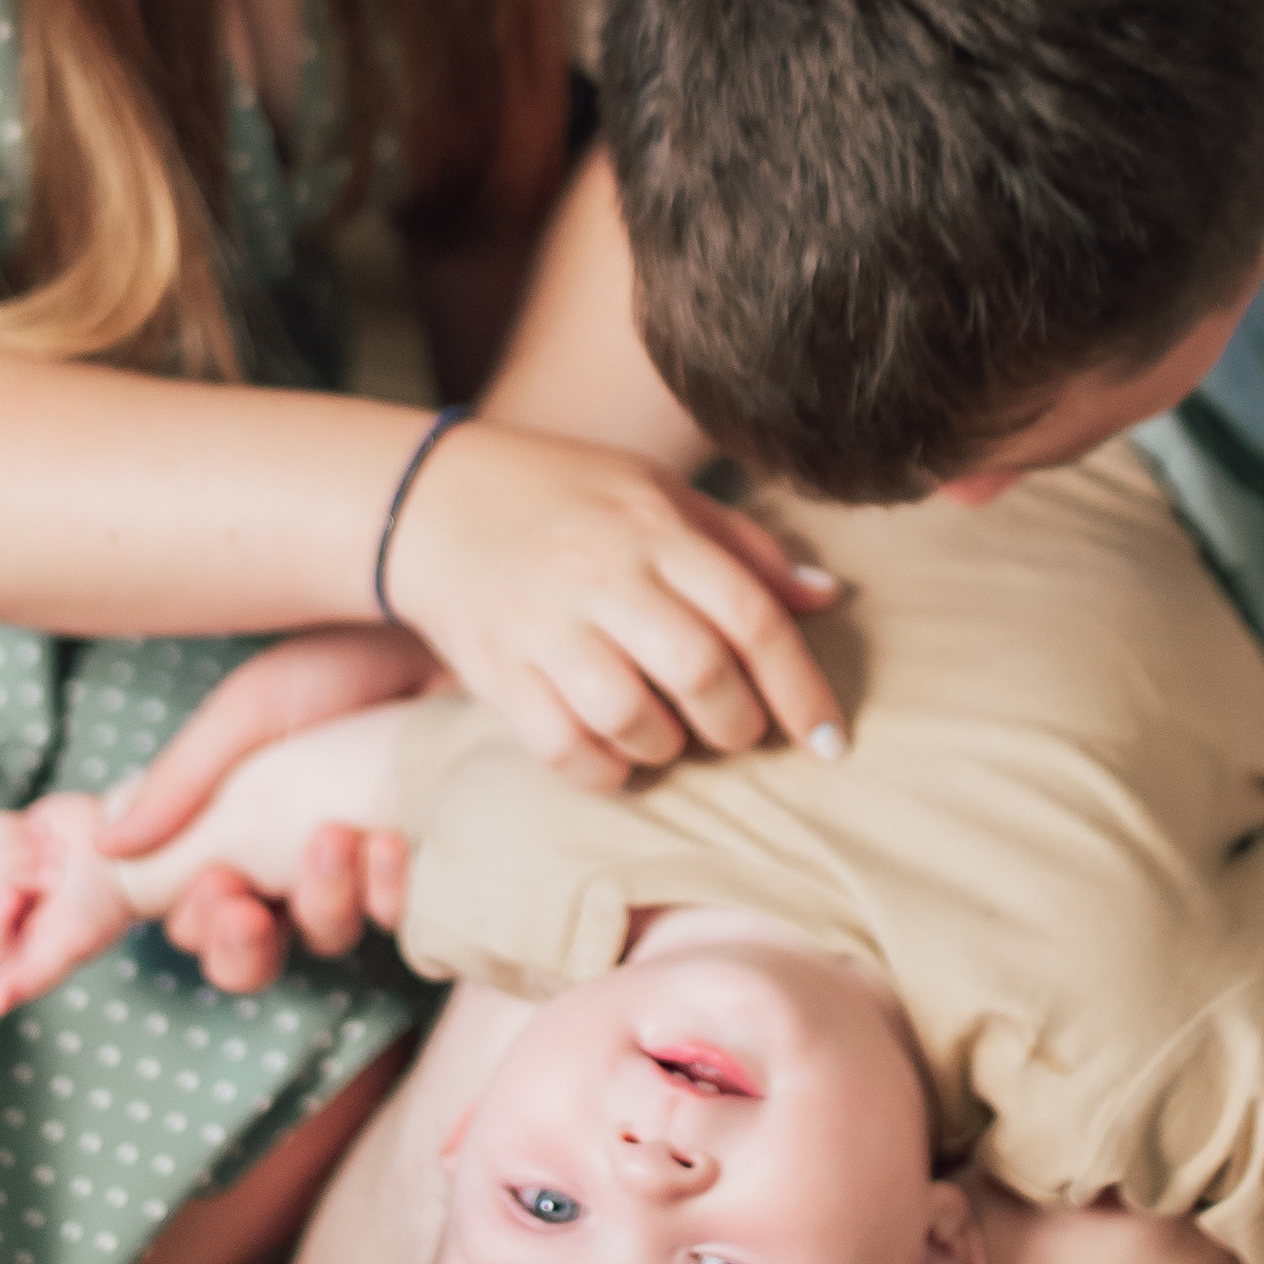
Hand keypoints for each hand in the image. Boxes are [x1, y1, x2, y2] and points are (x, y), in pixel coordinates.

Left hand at [0, 795, 132, 1016]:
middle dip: (16, 879)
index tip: (16, 895)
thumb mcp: (71, 945)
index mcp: (11, 955)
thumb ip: (33, 977)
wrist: (122, 848)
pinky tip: (39, 836)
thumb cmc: (103, 904)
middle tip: (55, 876)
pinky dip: (11, 830)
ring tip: (53, 856)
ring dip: (19, 852)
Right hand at [97, 626, 434, 994]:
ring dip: (320, 899)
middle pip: (248, 956)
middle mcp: (293, 863)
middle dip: (236, 945)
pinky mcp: (431, 869)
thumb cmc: (343, 662)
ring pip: (326, 937)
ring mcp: (362, 872)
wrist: (441, 632)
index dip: (181, 929)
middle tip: (240, 903)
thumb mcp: (248, 710)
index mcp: (236, 832)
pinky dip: (388, 889)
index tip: (184, 900)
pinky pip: (402, 917)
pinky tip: (389, 842)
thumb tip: (105, 851)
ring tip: (331, 836)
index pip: (189, 914)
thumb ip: (181, 782)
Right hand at [379, 419, 844, 786]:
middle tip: (739, 730)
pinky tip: (617, 752)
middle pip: (698, 670)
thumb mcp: (658, 494)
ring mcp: (542, 625)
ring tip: (672, 733)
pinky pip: (562, 748)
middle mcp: (600, 573)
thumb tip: (827, 599)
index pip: (750, 615)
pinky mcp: (495, 673)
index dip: (803, 688)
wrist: (431, 500)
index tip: (831, 739)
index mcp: (653, 526)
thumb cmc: (566, 497)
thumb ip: (743, 549)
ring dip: (669, 746)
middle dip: (737, 723)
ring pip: (629, 716)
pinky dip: (605, 768)